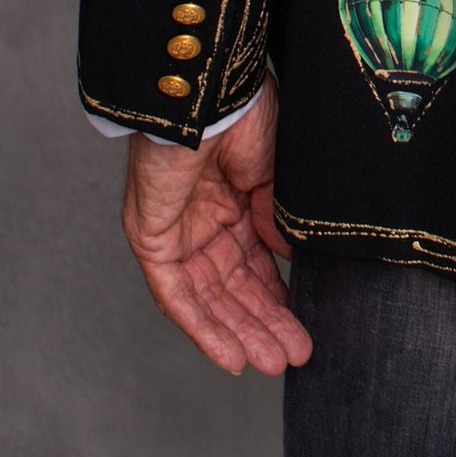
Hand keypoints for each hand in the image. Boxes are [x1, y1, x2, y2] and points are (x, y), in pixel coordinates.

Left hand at [121, 72, 312, 374]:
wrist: (207, 95)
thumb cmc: (243, 113)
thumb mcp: (274, 171)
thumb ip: (275, 218)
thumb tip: (287, 257)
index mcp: (232, 196)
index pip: (254, 259)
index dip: (278, 293)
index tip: (304, 321)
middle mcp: (202, 219)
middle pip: (233, 285)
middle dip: (264, 321)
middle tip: (294, 352)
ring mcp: (175, 231)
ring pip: (207, 297)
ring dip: (238, 332)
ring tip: (271, 361)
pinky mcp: (151, 240)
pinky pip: (174, 295)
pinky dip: (201, 327)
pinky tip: (230, 353)